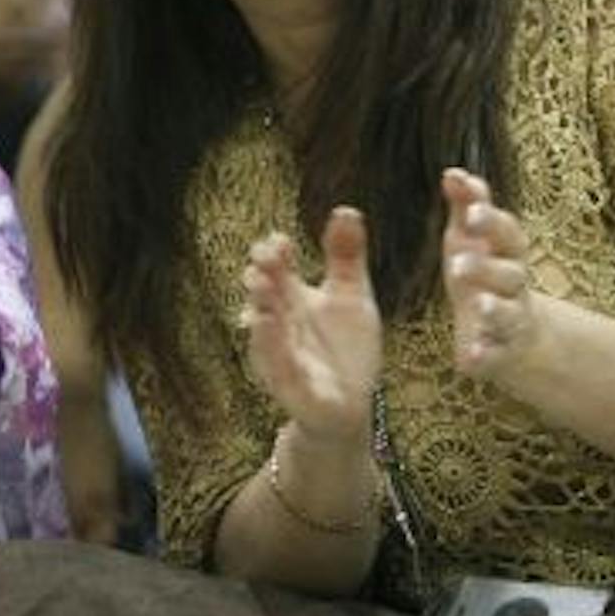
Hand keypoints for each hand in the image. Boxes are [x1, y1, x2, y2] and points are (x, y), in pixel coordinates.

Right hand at [239, 207, 382, 442]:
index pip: (278, 268)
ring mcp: (281, 354)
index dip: (275, 252)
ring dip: (261, 307)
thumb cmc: (346, 349)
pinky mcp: (290, 385)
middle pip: (265, 293)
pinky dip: (271, 347)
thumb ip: (346, 256)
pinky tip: (266, 326)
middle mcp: (280, 323)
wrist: (350, 406)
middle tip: (265, 256)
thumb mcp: (352, 296)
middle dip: (262, 275)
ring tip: (262, 286)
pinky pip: (278, 366)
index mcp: (293, 298)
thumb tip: (347, 209)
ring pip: (265, 328)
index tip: (280, 240)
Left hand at [441, 168, 539, 381]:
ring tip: (478, 305)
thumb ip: (466, 208)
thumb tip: (454, 172)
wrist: (517, 336)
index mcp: (507, 255)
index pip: (507, 232)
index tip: (471, 206)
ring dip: (493, 308)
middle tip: (458, 261)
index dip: (491, 219)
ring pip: (508, 314)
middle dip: (486, 265)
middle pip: (510, 273)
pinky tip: (469, 360)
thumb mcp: (473, 241)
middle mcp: (515, 287)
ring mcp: (512, 321)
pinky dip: (484, 357)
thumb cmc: (486, 275)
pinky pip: (494, 357)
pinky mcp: (500, 354)